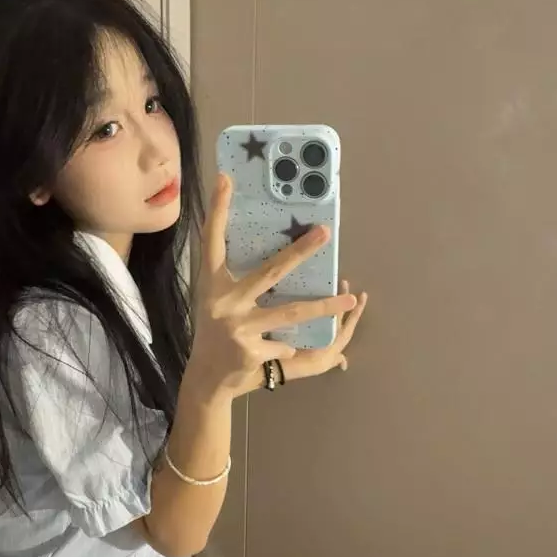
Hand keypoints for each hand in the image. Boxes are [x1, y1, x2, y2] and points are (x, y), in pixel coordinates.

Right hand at [184, 173, 358, 400]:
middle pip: (270, 271)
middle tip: (325, 232)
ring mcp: (237, 326)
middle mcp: (223, 301)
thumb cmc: (215, 331)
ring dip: (323, 306)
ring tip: (350, 298)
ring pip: (290, 312)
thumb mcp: (218, 302)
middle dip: (300, 251)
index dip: (217, 209)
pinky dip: (288, 346)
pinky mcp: (250, 350)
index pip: (213, 240)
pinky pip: (285, 343)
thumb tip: (275, 256)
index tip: (225, 179)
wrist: (206, 378)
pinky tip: (283, 352)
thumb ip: (236, 281)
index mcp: (212, 283)